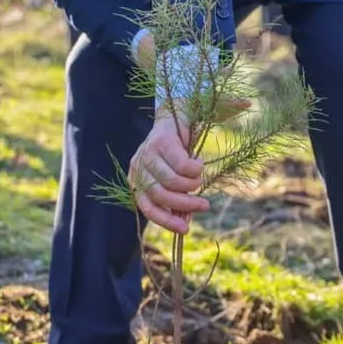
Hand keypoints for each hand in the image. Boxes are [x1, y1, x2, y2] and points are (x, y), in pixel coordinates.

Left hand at [132, 113, 207, 234]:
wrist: (178, 114)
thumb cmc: (178, 152)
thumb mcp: (176, 178)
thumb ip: (178, 198)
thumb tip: (186, 221)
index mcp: (138, 180)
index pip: (146, 207)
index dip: (165, 220)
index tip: (185, 229)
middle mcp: (138, 167)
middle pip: (160, 196)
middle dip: (185, 204)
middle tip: (205, 205)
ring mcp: (147, 153)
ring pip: (171, 182)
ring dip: (192, 184)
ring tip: (200, 178)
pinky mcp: (161, 141)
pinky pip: (182, 165)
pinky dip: (196, 169)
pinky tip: (199, 162)